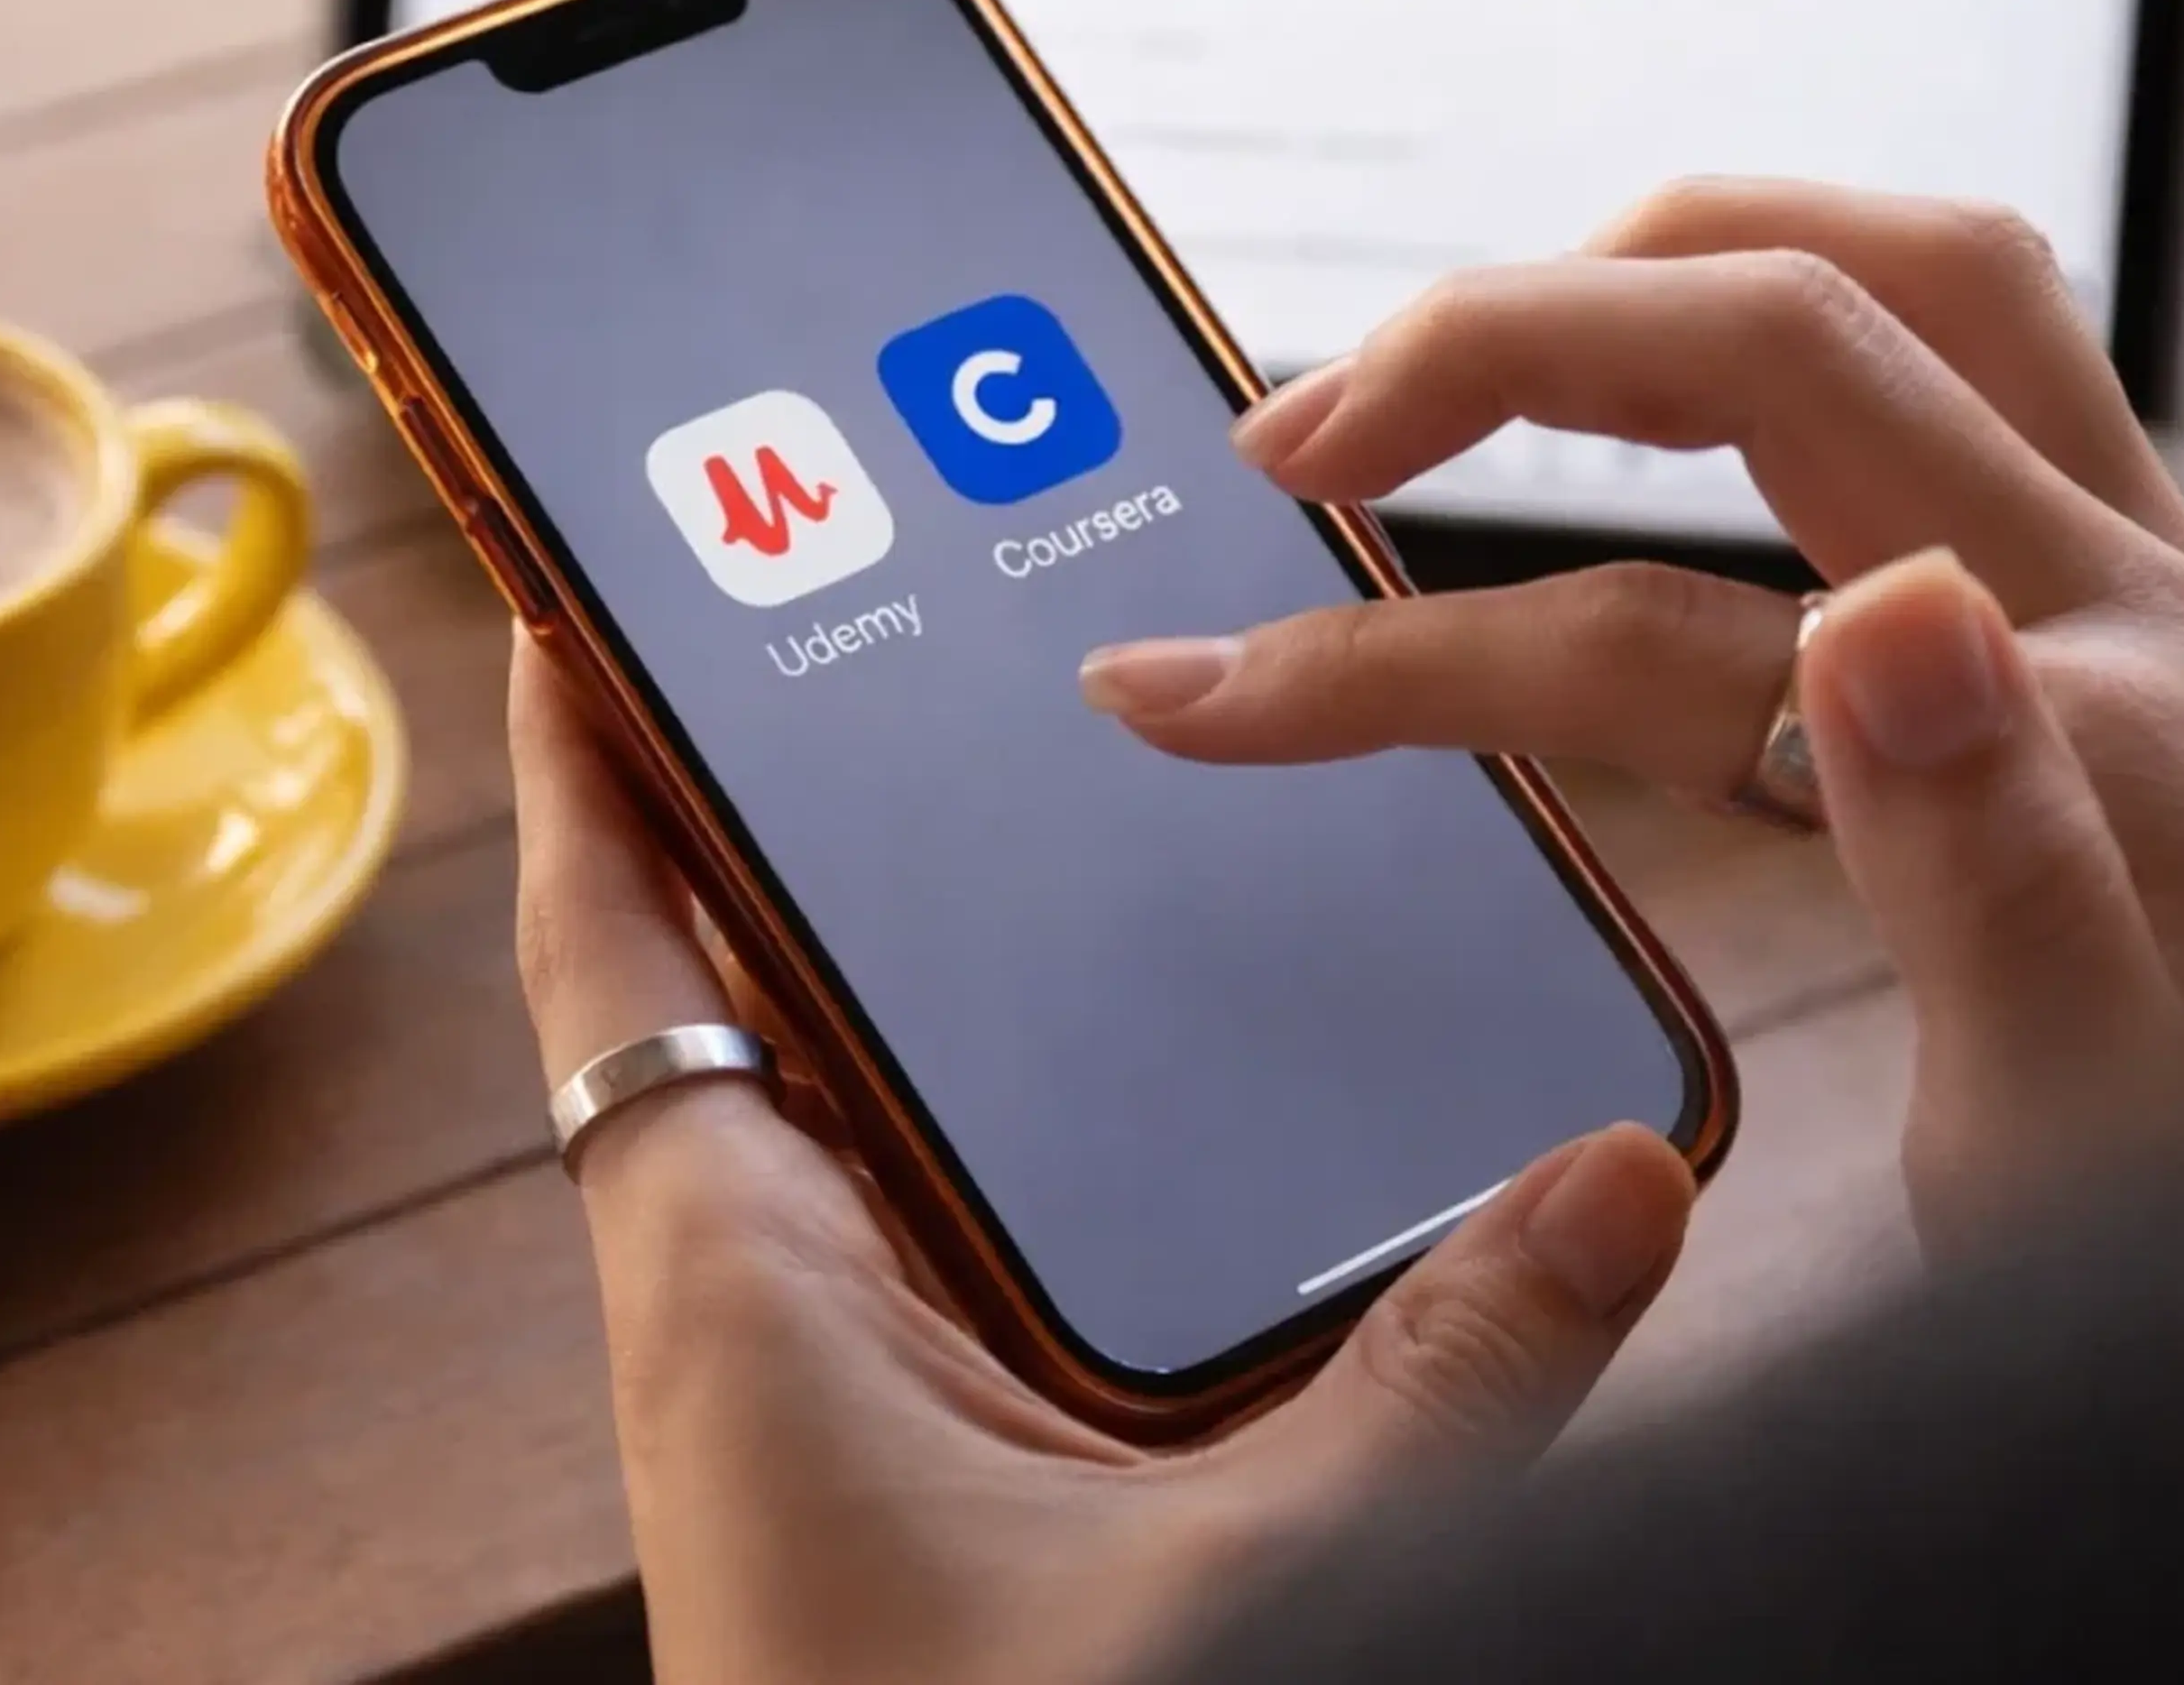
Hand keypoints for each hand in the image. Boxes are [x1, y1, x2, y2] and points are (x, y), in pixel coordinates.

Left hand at [508, 639, 1694, 1684]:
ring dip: (902, 983)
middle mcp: (753, 1326)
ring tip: (1009, 795)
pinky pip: (937, 1247)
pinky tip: (1141, 1101)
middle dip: (778, 823)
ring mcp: (831, 1405)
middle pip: (724, 1000)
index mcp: (735, 1304)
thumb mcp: (1250, 1594)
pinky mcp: (920, 1484)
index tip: (572, 598)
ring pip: (841, 1123)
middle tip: (862, 623)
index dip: (583, 775)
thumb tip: (1611, 1189)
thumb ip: (1438, 1388)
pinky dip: (1006, 1148)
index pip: (611, 962)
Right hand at [1079, 180, 2183, 1247]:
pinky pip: (1947, 347)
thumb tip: (1887, 607)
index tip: (1191, 697)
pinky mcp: (2131, 586)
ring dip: (1645, 271)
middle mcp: (2131, 599)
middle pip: (1775, 329)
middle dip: (1488, 349)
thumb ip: (1997, 877)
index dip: (1384, 658)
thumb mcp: (2092, 1135)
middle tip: (1288, 450)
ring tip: (1454, 356)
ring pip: (1893, 280)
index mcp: (2087, 736)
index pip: (1649, 640)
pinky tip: (1664, 398)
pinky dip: (1768, 318)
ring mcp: (2143, 570)